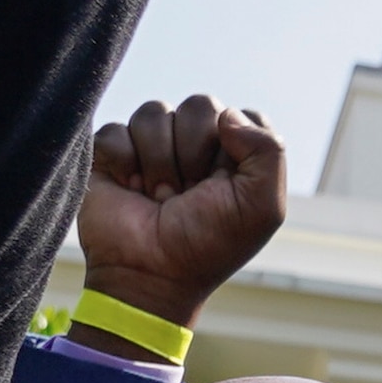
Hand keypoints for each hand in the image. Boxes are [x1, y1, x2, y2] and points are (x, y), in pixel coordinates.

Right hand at [80, 95, 292, 333]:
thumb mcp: (263, 207)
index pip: (240, 115)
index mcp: (233, 154)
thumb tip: (227, 114)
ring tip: (159, 197)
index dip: (234, 146)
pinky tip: (130, 191)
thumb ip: (269, 150)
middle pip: (199, 106)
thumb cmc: (208, 246)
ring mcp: (152, 147)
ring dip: (158, 162)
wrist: (150, 276)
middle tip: (188, 194)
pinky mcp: (112, 153)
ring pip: (154, 113)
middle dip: (194, 152)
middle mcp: (193, 145)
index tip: (225, 185)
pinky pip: (116, 130)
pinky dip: (123, 164)